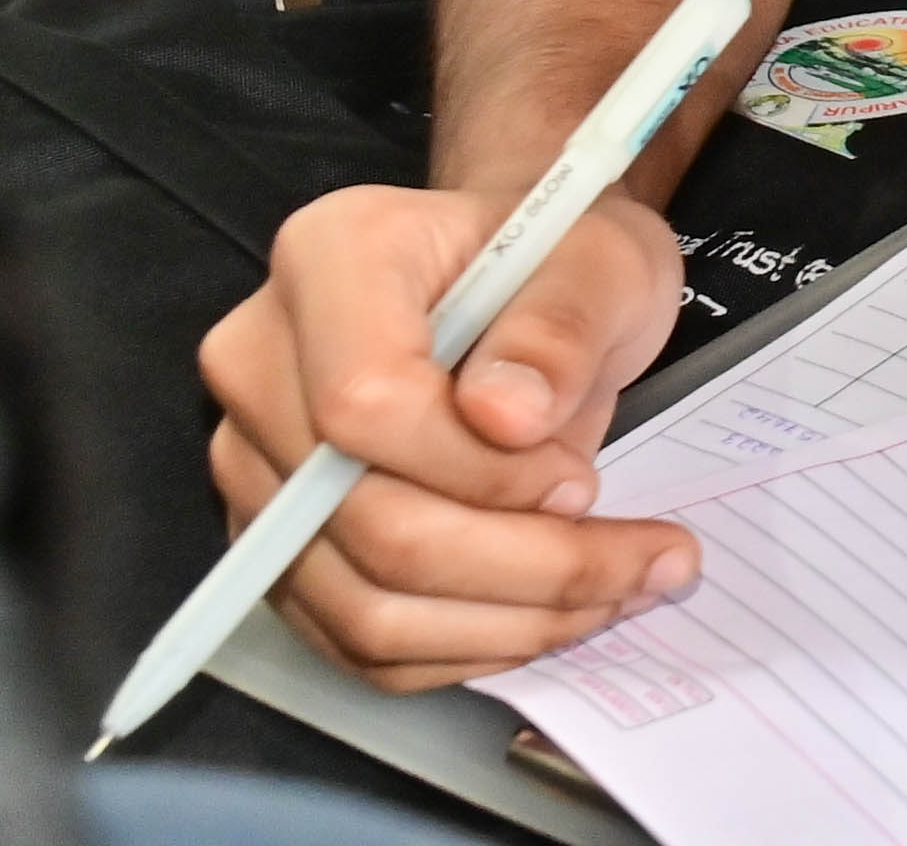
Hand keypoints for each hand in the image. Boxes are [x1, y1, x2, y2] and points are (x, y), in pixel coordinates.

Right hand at [197, 188, 696, 684]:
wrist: (526, 294)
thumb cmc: (560, 264)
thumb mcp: (602, 262)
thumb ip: (559, 326)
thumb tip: (506, 418)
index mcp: (328, 261)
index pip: (364, 404)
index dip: (481, 470)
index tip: (581, 475)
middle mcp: (261, 367)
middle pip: (365, 523)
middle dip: (526, 564)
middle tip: (648, 557)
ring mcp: (258, 470)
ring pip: (364, 605)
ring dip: (510, 622)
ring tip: (623, 590)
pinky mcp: (280, 552)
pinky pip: (360, 643)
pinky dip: (469, 646)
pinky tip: (555, 614)